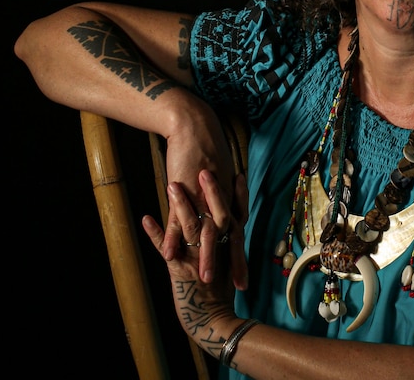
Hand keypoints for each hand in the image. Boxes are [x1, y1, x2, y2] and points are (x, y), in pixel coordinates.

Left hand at [142, 181, 242, 339]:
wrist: (213, 321)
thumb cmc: (221, 294)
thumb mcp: (230, 265)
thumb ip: (231, 242)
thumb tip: (232, 223)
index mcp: (231, 246)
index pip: (238, 215)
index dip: (238, 195)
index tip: (237, 173)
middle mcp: (217, 250)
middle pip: (217, 215)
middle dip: (212, 192)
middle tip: (206, 170)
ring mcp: (197, 259)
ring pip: (191, 227)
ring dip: (182, 206)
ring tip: (172, 185)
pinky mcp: (179, 270)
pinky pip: (166, 249)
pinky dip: (156, 234)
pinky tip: (145, 218)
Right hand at [154, 100, 242, 283]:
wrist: (193, 126)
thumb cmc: (206, 150)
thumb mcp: (219, 177)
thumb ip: (222, 198)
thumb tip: (224, 213)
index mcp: (228, 199)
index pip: (237, 233)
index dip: (240, 257)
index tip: (244, 279)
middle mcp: (218, 200)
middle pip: (227, 238)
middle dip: (232, 264)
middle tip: (238, 288)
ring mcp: (200, 198)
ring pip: (204, 232)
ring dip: (204, 256)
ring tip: (203, 279)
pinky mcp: (182, 191)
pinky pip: (176, 218)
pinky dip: (172, 237)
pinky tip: (169, 255)